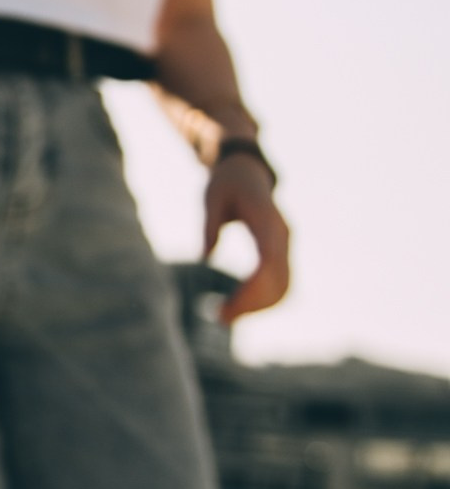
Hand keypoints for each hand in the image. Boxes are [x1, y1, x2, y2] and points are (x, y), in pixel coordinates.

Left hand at [205, 154, 290, 322]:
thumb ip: (209, 226)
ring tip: (224, 316)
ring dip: (259, 307)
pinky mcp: (280, 253)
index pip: (268, 264)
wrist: (246, 171)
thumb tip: (204, 258)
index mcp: (267, 221)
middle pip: (278, 282)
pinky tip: (238, 307)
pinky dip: (263, 300)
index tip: (225, 307)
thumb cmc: (226, 183)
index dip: (251, 291)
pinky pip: (281, 284)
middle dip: (252, 305)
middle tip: (218, 318)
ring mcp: (285, 245)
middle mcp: (282, 236)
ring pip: (284, 288)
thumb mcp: (211, 198)